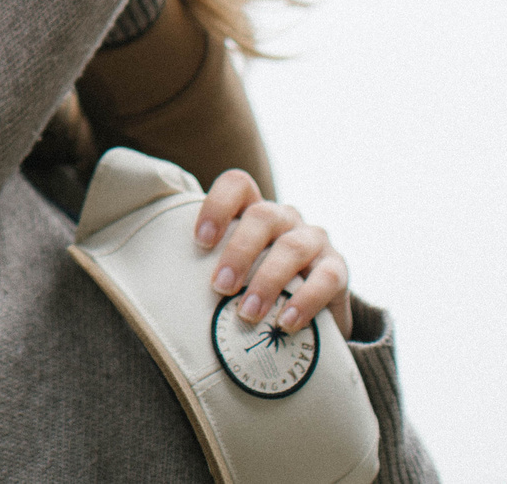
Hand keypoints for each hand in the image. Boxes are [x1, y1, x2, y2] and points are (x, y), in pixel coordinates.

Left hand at [191, 170, 353, 336]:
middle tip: (220, 286)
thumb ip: (212, 269)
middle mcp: (286, 218)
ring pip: (291, 248)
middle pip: (262, 216)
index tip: (200, 240)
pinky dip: (304, 302)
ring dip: (266, 281)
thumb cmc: (257, 289)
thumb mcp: (235, 273)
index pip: (238, 184)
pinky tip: (285, 323)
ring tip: (246, 314)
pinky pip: (326, 279)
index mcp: (256, 210)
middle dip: (238, 252)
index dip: (217, 205)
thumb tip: (169, 293)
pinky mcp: (338, 270)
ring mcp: (314, 241)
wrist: (311, 317)